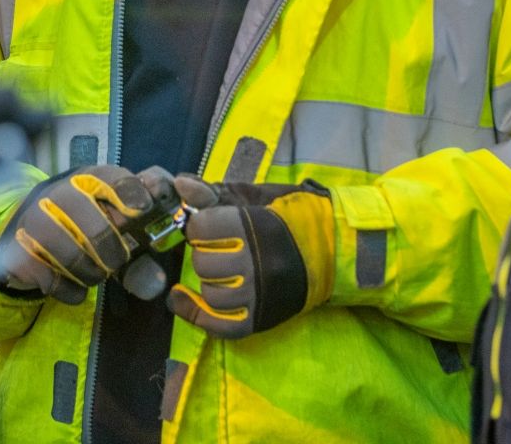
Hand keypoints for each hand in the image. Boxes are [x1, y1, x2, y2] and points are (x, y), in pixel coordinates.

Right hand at [0, 164, 174, 303]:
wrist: (22, 232)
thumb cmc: (79, 223)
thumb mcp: (110, 219)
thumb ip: (139, 244)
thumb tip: (156, 285)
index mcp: (87, 178)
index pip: (110, 177)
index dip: (130, 192)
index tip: (143, 210)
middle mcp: (58, 193)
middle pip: (90, 220)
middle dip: (111, 248)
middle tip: (119, 261)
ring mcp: (34, 221)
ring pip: (72, 254)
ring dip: (92, 272)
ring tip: (97, 274)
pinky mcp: (18, 252)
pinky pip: (52, 280)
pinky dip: (70, 290)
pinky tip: (74, 286)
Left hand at [166, 175, 334, 339]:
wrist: (331, 249)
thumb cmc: (288, 217)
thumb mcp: (251, 196)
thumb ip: (213, 192)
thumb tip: (179, 184)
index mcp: (254, 226)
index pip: (201, 228)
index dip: (200, 225)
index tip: (210, 225)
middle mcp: (256, 263)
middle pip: (203, 263)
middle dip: (204, 252)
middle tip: (218, 247)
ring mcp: (260, 295)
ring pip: (211, 294)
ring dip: (208, 280)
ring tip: (219, 269)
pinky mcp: (262, 318)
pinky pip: (220, 326)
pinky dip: (197, 315)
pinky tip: (182, 299)